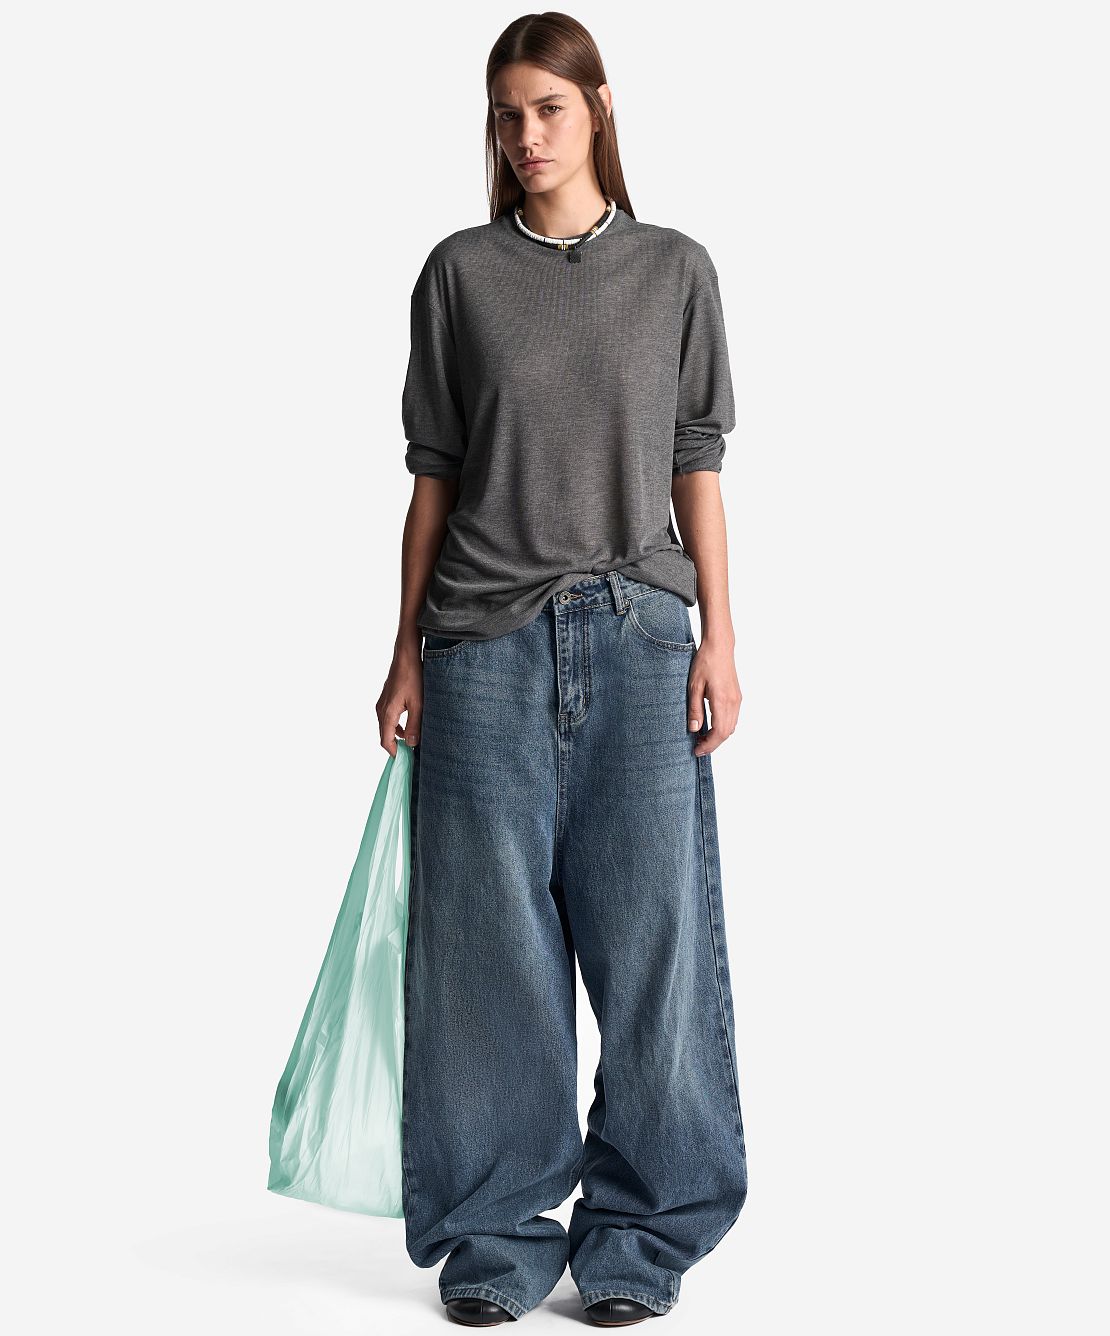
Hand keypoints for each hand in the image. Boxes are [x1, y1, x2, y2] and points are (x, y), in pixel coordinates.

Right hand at [376, 645, 422, 755]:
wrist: (406, 656)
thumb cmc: (413, 677)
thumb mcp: (418, 704)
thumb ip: (415, 725)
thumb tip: (412, 744)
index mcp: (387, 713)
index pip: (385, 741)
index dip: (394, 752)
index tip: (404, 759)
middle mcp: (381, 709)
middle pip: (384, 735)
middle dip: (395, 745)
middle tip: (410, 753)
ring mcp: (382, 703)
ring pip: (386, 726)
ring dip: (397, 735)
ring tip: (412, 740)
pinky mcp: (386, 698)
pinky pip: (388, 717)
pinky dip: (396, 725)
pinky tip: (409, 724)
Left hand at [688, 638, 741, 756]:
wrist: (719, 647)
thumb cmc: (705, 663)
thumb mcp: (693, 686)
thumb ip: (694, 709)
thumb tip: (694, 729)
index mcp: (722, 701)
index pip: (719, 732)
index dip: (709, 745)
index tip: (697, 751)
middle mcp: (733, 703)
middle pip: (726, 733)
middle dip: (713, 743)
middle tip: (697, 747)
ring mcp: (737, 699)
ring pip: (731, 727)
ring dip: (718, 736)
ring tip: (702, 737)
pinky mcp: (737, 696)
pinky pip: (733, 718)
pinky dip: (723, 726)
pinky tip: (711, 724)